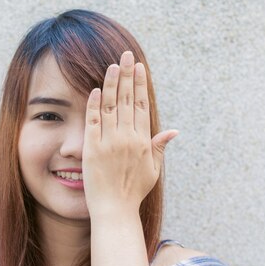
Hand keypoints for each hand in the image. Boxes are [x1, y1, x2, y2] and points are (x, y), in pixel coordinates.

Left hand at [82, 51, 177, 218]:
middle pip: (127, 100)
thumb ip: (159, 147)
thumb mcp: (153, 170)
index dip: (140, 85)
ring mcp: (108, 143)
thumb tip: (173, 130)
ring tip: (112, 65)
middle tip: (127, 55)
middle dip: (127, 75)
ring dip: (111, 84)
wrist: (114, 209)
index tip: (140, 68)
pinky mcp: (91, 149)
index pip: (141, 106)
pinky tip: (95, 90)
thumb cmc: (134, 191)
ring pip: (110, 106)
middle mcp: (127, 138)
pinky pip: (92, 122)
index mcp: (142, 141)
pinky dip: (94, 105)